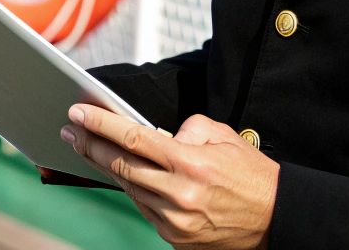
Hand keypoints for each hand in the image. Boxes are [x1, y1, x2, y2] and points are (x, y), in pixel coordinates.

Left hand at [61, 105, 278, 248]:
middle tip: (69, 130)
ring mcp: (175, 221)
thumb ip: (187, 128)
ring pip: (129, 188)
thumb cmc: (252, 173)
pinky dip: (132, 190)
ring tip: (88, 148)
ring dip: (107, 168)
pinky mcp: (176, 239)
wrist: (279, 219)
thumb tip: (157, 134)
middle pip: (121, 165)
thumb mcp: (224, 135)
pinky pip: (144, 208)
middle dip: (90, 145)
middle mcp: (179, 194)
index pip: (133, 138)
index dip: (101, 124)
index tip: (77, 112)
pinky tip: (121, 174)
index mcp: (190, 163)